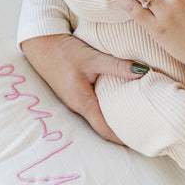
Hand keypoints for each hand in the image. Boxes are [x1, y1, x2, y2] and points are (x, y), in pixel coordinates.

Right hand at [21, 34, 146, 142]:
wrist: (41, 43)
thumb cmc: (63, 52)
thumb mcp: (92, 58)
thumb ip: (117, 65)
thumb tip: (143, 72)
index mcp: (83, 103)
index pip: (106, 130)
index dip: (123, 138)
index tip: (141, 141)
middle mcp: (79, 106)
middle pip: (104, 126)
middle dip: (122, 130)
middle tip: (144, 129)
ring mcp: (76, 99)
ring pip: (99, 115)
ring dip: (115, 118)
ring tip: (136, 117)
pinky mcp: (76, 91)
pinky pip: (95, 104)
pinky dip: (108, 106)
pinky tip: (120, 99)